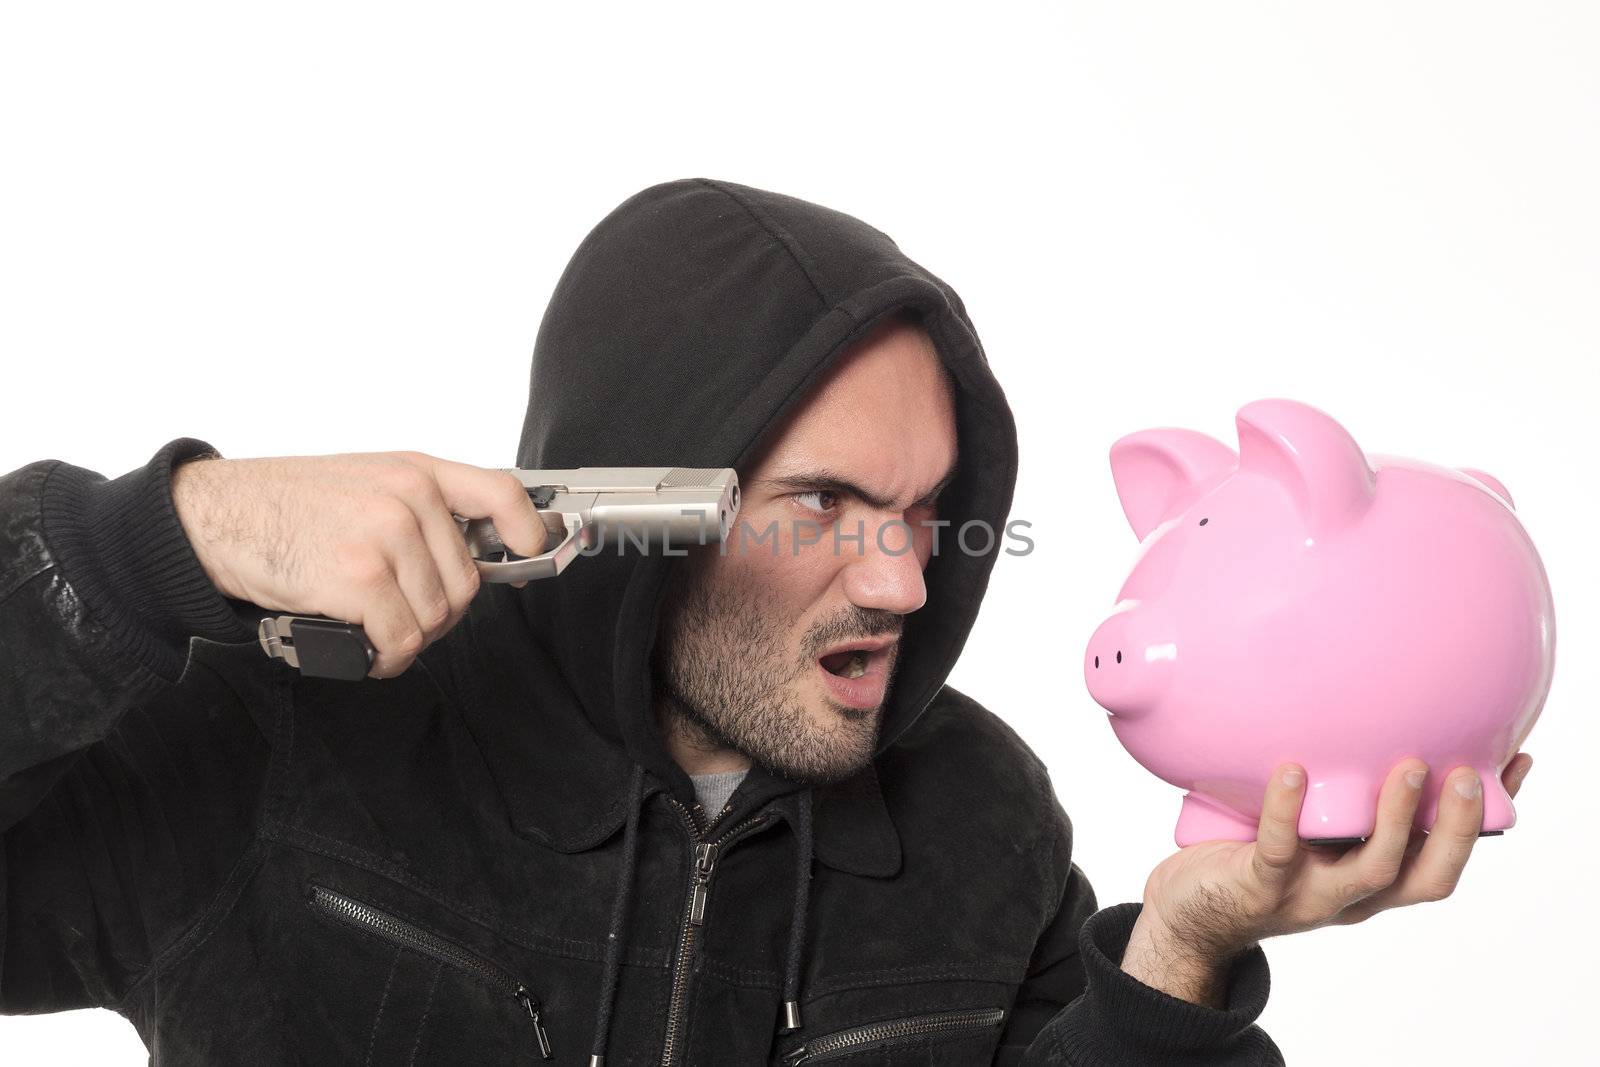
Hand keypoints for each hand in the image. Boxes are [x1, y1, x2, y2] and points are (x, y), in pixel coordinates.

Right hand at [172, 451, 546, 677]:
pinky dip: (384, 657)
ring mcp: (386, 536)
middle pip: (466, 583)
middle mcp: (408, 498)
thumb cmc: (287, 506)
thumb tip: (479, 550)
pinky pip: (401, 641)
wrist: (214, 518)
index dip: (527, 529)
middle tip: (395, 612)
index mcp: (415, 471)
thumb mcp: (365, 482)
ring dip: (405, 636)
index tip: (533, 551)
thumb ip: (420, 508)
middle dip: (436, 611)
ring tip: (368, 623)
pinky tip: (361, 646)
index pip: (500, 492)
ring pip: (435, 618)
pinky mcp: (360, 577)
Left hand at [1120, 753, 1534, 1006]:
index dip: (1483, 819)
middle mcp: (1351, 895)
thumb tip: (1357, 715)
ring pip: (1371, 869)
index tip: (1514, 761)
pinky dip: (1288, 811)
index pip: (1443, 855)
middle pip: (1426, 875)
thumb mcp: (1305, 825)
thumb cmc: (1250, 856)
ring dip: (1397, 820)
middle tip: (1468, 772)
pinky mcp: (1258, 888)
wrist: (1187, 913)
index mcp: (1371, 880)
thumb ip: (1334, 788)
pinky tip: (1293, 771)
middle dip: (1457, 828)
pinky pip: (1280, 851)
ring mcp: (1308, 896)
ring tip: (1406, 768)